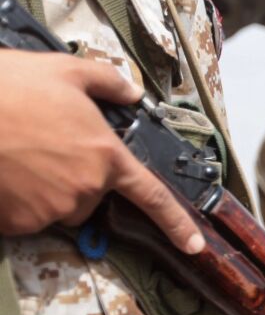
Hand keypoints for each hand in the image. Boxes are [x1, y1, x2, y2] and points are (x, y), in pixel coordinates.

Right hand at [0, 51, 203, 253]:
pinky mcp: (19, 223)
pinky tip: (5, 171)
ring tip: (17, 153)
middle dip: (74, 176)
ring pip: (57, 206)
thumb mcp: (65, 70)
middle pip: (90, 195)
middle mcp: (85, 188)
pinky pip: (26, 217)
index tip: (194, 244)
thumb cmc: (10, 87)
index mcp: (106, 156)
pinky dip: (17, 200)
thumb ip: (106, 83)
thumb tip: (131, 93)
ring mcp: (51, 208)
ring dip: (44, 188)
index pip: (153, 196)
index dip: (177, 222)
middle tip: (42, 145)